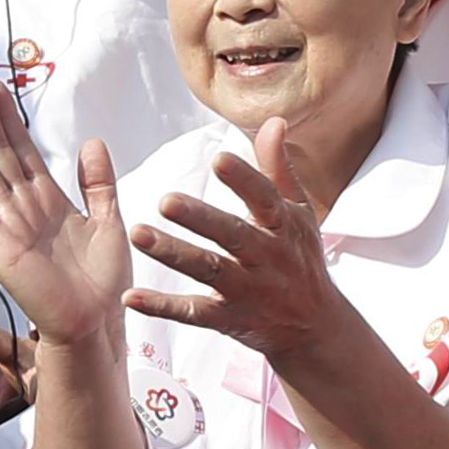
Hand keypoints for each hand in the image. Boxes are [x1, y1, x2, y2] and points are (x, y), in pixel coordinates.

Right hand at [0, 75, 129, 345]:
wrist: (98, 321)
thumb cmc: (103, 279)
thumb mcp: (109, 221)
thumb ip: (98, 183)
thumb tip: (93, 141)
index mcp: (49, 200)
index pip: (23, 151)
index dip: (10, 119)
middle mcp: (24, 208)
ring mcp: (8, 225)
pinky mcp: (0, 246)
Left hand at [122, 118, 354, 363]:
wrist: (316, 326)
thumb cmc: (301, 258)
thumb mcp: (299, 213)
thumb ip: (278, 168)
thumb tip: (274, 121)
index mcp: (284, 227)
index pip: (266, 199)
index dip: (245, 180)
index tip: (220, 159)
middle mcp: (268, 258)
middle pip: (234, 236)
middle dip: (202, 219)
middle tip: (165, 201)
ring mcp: (249, 290)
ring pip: (209, 271)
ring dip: (174, 253)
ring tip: (138, 235)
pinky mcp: (231, 318)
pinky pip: (194, 313)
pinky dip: (163, 307)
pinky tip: (132, 297)